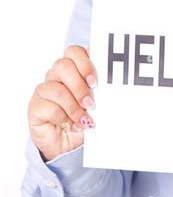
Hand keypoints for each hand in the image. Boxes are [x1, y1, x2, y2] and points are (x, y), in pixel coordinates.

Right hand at [27, 46, 96, 161]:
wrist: (69, 145)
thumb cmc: (83, 120)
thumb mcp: (97, 105)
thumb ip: (101, 91)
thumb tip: (112, 87)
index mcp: (73, 70)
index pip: (74, 51)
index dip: (85, 63)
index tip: (95, 82)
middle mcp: (56, 76)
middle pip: (63, 65)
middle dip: (80, 86)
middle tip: (90, 103)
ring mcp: (44, 90)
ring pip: (57, 89)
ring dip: (74, 107)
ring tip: (84, 120)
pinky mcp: (35, 106)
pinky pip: (49, 107)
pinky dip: (64, 119)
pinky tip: (71, 126)